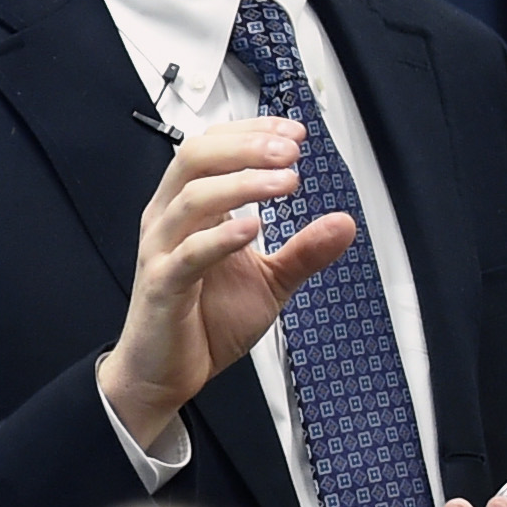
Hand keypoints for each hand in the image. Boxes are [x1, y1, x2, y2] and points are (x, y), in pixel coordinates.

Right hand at [94, 116, 357, 449]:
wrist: (164, 373)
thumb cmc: (203, 322)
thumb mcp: (269, 283)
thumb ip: (303, 252)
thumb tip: (344, 224)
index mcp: (189, 208)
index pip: (212, 147)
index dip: (252, 132)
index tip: (295, 133)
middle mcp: (170, 220)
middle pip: (196, 157)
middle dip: (247, 146)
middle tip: (291, 151)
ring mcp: (163, 251)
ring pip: (193, 197)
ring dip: (243, 182)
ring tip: (284, 182)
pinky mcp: (163, 286)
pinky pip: (189, 254)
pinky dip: (222, 237)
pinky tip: (254, 228)